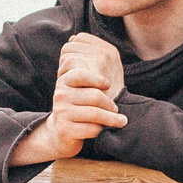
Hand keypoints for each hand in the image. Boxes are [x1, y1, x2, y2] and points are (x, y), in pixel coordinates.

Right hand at [11, 35, 127, 165]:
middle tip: (116, 109)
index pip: (81, 74)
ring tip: (121, 121)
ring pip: (95, 113)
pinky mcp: (66, 130)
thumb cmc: (79, 106)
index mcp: (65, 81)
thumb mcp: (81, 88)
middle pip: (94, 96)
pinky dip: (102, 130)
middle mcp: (61, 95)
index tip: (108, 85)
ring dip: (112, 119)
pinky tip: (104, 130)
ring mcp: (62, 113)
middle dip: (110, 104)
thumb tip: (100, 50)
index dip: (97, 79)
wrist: (61, 133)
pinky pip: (91, 129)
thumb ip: (91, 71)